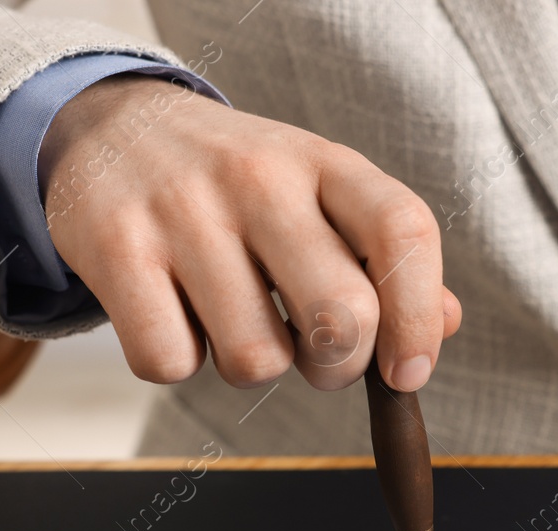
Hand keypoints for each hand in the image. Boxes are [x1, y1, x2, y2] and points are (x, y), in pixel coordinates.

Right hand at [38, 74, 461, 390]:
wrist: (114, 129)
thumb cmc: (239, 186)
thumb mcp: (321, 197)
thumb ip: (385, 261)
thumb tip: (443, 325)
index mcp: (325, 163)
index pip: (403, 231)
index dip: (418, 316)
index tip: (408, 374)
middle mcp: (258, 177)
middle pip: (341, 316)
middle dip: (337, 367)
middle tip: (315, 356)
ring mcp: (182, 210)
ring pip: (255, 360)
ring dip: (250, 364)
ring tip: (232, 317)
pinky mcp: (114, 248)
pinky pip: (169, 362)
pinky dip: (176, 360)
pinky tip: (175, 314)